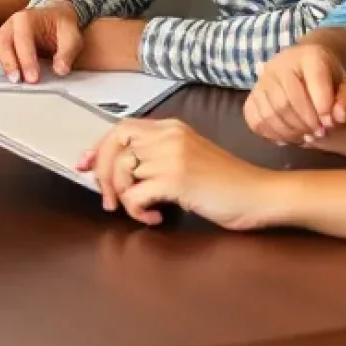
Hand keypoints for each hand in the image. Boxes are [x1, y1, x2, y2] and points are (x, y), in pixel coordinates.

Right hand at [0, 1, 82, 81]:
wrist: (54, 16)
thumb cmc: (61, 26)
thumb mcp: (71, 35)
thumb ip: (67, 52)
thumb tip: (60, 69)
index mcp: (28, 18)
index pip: (24, 39)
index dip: (27, 59)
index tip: (33, 78)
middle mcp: (11, 23)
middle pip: (4, 42)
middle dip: (10, 62)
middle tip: (18, 82)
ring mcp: (3, 32)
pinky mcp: (0, 41)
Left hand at [78, 118, 285, 227]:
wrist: (261, 195)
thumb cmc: (227, 184)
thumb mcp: (190, 157)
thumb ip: (158, 156)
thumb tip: (119, 169)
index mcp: (171, 128)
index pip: (120, 129)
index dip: (98, 147)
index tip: (84, 165)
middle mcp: (169, 137)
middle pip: (114, 148)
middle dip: (103, 175)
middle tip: (109, 201)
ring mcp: (173, 156)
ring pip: (122, 173)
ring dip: (123, 197)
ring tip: (140, 210)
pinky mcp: (178, 180)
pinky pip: (136, 194)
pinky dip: (137, 210)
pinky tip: (154, 217)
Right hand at [245, 43, 345, 145]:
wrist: (304, 71)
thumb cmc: (328, 81)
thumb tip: (337, 118)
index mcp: (309, 56)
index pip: (314, 79)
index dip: (322, 106)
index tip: (331, 124)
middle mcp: (280, 63)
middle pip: (287, 100)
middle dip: (305, 122)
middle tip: (319, 134)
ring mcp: (262, 79)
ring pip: (270, 111)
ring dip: (289, 131)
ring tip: (305, 137)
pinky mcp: (252, 95)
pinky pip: (255, 118)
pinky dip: (271, 133)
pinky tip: (287, 137)